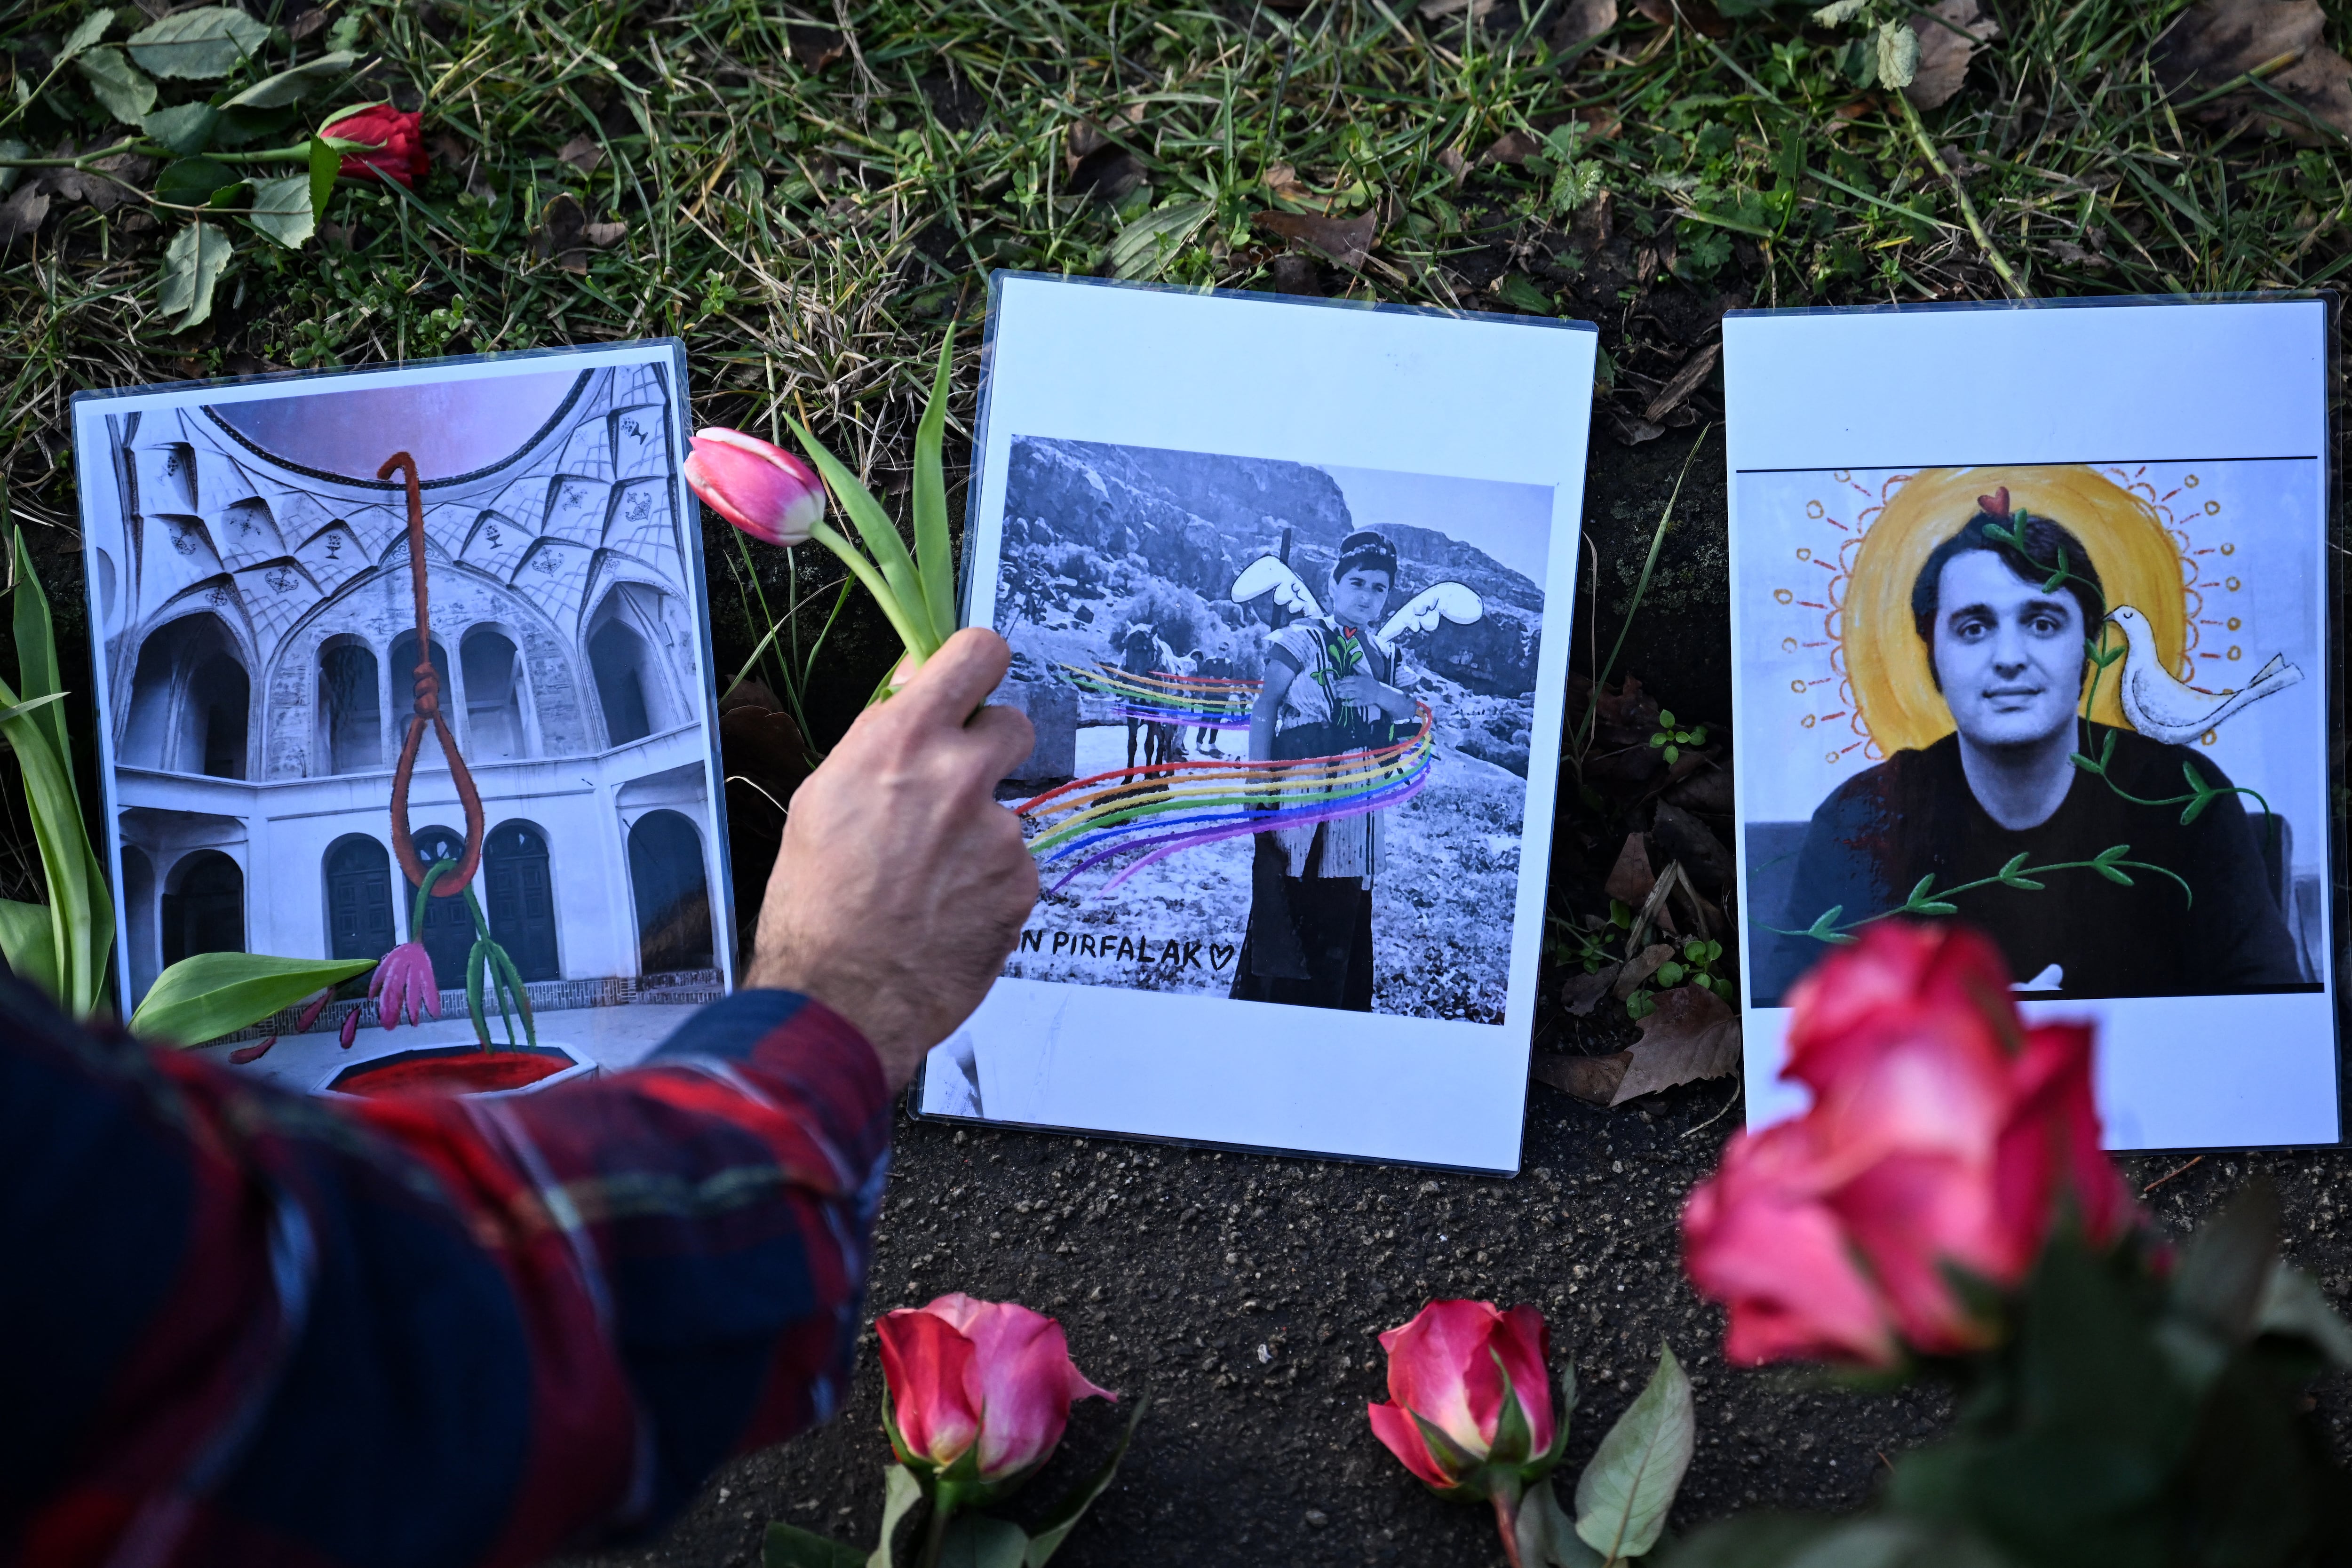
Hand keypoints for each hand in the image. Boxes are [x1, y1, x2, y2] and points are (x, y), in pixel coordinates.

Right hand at [748, 629, 1039, 1091]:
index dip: (979, 663)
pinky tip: (946, 910)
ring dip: (978, 831)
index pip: (977, 655)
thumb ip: (880, 738)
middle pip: (1013, 724)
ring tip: (928, 878)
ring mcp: (998, 832)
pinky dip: (987, 883)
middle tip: (953, 788)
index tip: (975, 677)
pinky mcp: (1021, 882)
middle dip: (988, 749)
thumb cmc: (815, 906)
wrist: (840, 997)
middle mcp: (958, 776)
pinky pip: (1013, 865)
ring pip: (1006, 807)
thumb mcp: (822, 798)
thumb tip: (914, 689)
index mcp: (900, 743)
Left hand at [1332, 672, 1388, 705]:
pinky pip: (1353, 702)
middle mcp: (1358, 686)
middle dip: (1339, 688)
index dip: (1340, 680)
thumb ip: (1359, 669)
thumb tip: (1352, 663)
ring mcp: (1359, 694)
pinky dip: (1347, 703)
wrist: (1380, 692)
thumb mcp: (1366, 674)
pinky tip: (1342, 703)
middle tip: (1334, 689)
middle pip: (1346, 687)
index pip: (1347, 679)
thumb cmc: (1372, 682)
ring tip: (1336, 695)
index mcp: (1358, 679)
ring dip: (1341, 695)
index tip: (1335, 682)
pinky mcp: (1361, 701)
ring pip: (1348, 694)